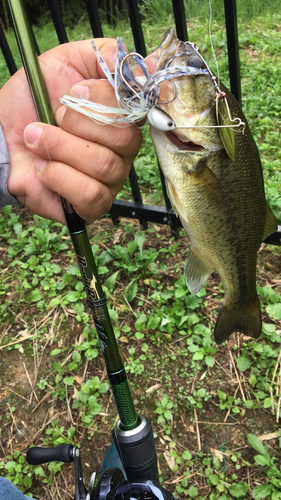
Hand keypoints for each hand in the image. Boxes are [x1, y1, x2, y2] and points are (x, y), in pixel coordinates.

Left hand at [0, 39, 141, 223]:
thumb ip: (104, 54)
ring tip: (36, 140)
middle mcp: (122, 152)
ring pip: (104, 165)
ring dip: (60, 147)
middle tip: (53, 117)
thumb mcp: (63, 62)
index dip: (104, 99)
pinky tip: (43, 168)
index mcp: (122, 118)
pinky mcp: (92, 206)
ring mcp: (109, 181)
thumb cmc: (32, 103)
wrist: (0, 136)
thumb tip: (147, 66)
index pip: (137, 109)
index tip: (74, 90)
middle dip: (78, 123)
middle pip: (125, 140)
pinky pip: (92, 195)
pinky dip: (59, 177)